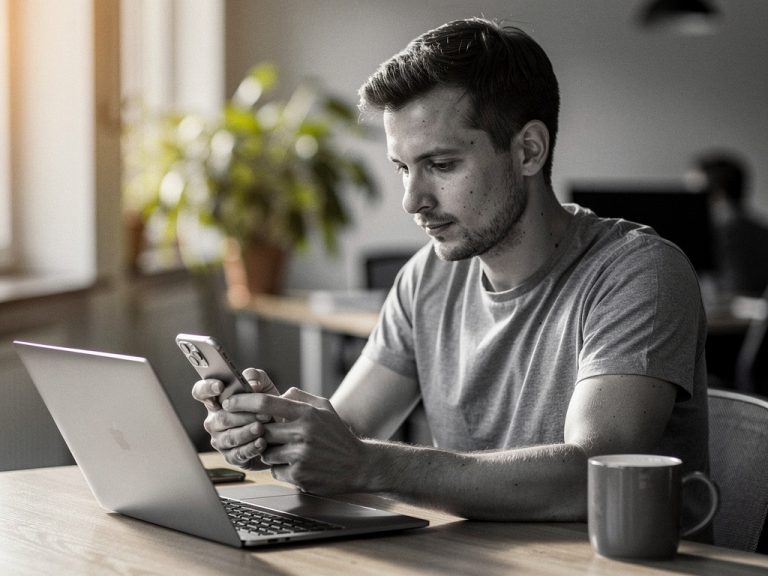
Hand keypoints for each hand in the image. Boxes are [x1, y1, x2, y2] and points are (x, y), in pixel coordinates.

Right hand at [191, 367, 279, 468]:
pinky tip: (261, 443)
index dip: (207, 388)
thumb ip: (256, 377)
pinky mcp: (231, 456)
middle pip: (221, 418)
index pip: (201, 392)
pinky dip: (250, 448)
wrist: (282, 428)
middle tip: (263, 414)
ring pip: (229, 437)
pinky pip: (237, 454)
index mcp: (217, 400)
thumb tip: (252, 384)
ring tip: (261, 428)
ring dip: (246, 432)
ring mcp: (220, 439)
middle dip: (243, 416)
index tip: (220, 386)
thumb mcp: (264, 385)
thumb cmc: (267, 404)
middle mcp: (214, 421)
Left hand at [222, 388, 368, 493]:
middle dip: (254, 432)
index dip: (243, 402)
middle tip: (255, 433)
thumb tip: (279, 392)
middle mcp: (303, 432)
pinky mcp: (299, 475)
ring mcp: (300, 455)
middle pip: (261, 429)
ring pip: (266, 452)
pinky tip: (297, 465)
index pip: (266, 403)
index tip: (229, 403)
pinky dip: (281, 469)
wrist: (359, 465)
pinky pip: (275, 471)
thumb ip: (300, 397)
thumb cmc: (337, 435)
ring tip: (288, 451)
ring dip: (270, 452)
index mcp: (306, 413)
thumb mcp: (324, 407)